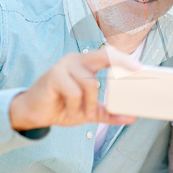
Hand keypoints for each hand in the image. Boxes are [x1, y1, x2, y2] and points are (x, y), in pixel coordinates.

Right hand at [10, 46, 138, 130]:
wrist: (33, 114)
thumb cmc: (62, 107)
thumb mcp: (89, 111)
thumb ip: (108, 113)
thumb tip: (131, 118)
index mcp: (86, 64)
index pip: (108, 55)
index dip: (124, 58)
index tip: (139, 67)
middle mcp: (76, 60)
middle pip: (103, 55)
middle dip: (121, 60)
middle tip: (136, 69)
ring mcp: (64, 66)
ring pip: (90, 83)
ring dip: (90, 103)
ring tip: (83, 112)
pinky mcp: (54, 76)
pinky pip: (74, 92)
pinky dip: (76, 106)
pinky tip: (70, 111)